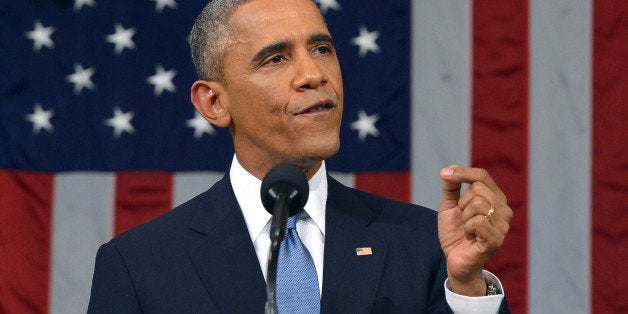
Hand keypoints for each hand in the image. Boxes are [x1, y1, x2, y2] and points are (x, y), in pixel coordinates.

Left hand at [437, 165, 512, 295]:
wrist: (454, 259)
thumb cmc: (455, 232)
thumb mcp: (449, 205)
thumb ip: (451, 187)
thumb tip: (450, 168)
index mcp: (495, 198)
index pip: (482, 176)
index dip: (463, 172)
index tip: (444, 174)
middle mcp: (503, 209)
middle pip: (478, 188)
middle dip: (462, 203)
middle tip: (463, 219)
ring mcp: (502, 225)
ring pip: (478, 203)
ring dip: (464, 217)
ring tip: (467, 229)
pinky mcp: (497, 239)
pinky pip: (478, 221)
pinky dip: (467, 228)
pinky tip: (470, 237)